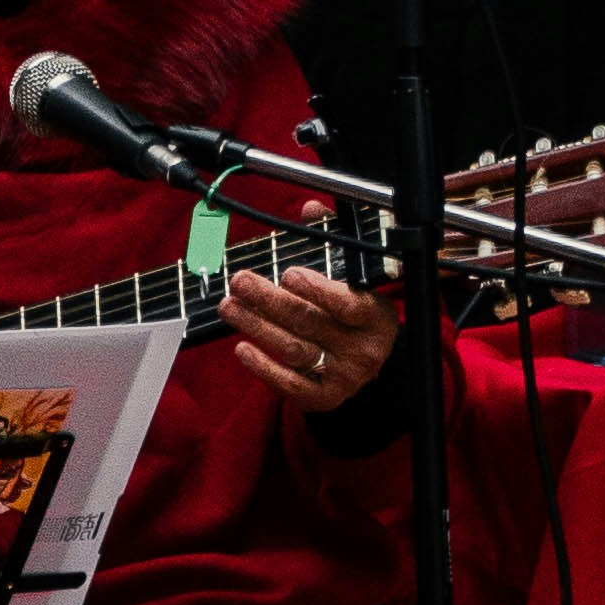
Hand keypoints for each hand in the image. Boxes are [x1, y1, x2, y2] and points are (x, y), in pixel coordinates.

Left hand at [226, 219, 399, 420]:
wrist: (373, 361)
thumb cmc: (358, 311)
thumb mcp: (356, 277)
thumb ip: (333, 240)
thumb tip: (310, 207)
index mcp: (375, 317)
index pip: (348, 304)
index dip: (317, 290)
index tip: (288, 273)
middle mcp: (363, 350)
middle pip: (310, 323)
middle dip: (270, 301)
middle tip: (239, 282)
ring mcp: (344, 376)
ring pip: (294, 349)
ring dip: (257, 326)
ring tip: (229, 306)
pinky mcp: (325, 397)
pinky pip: (290, 384)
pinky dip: (264, 367)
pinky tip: (242, 347)